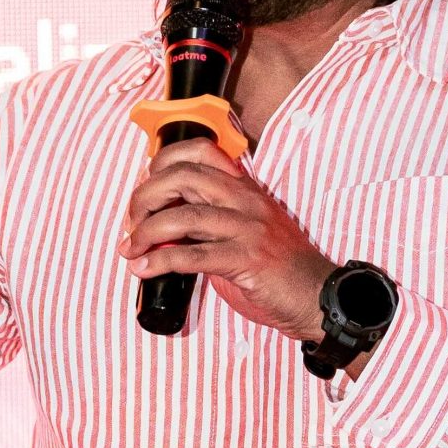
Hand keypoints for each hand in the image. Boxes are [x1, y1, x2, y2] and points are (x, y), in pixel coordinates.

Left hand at [119, 140, 330, 341]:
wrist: (317, 296)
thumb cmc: (277, 270)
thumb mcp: (242, 233)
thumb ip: (204, 226)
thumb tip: (156, 232)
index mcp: (244, 188)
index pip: (199, 151)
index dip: (162, 163)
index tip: (144, 190)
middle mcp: (245, 200)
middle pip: (182, 177)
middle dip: (144, 197)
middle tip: (131, 223)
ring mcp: (248, 228)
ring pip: (183, 216)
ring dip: (145, 233)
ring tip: (130, 250)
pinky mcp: (247, 259)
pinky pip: (193, 255)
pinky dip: (160, 262)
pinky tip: (144, 269)